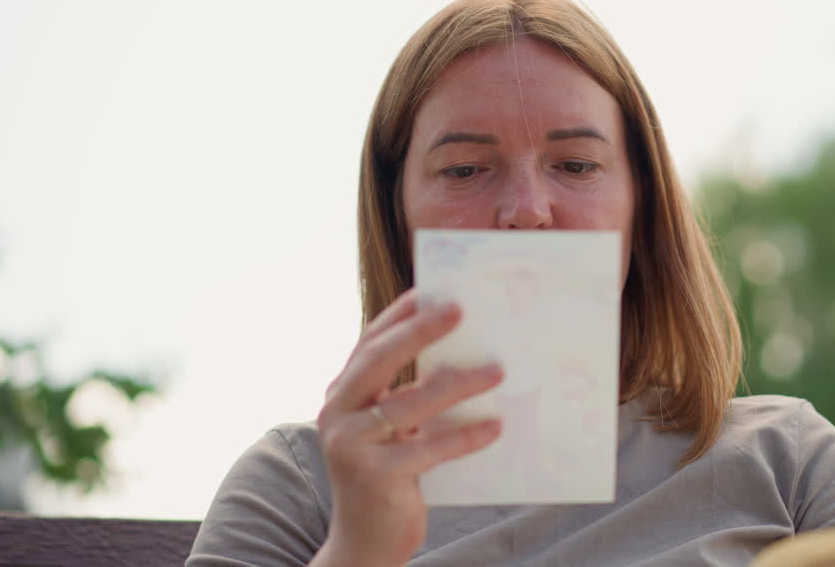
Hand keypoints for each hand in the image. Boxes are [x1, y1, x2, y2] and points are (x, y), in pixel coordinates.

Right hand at [312, 290, 503, 566]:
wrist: (365, 543)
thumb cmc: (388, 477)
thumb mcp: (390, 430)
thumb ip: (407, 395)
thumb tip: (461, 354)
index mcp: (341, 396)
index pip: (368, 343)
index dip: (398, 315)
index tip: (432, 292)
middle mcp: (337, 415)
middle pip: (378, 360)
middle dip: (419, 332)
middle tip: (459, 310)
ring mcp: (351, 446)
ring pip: (408, 404)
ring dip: (457, 384)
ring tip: (497, 371)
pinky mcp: (375, 477)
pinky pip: (428, 448)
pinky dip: (464, 437)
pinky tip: (495, 425)